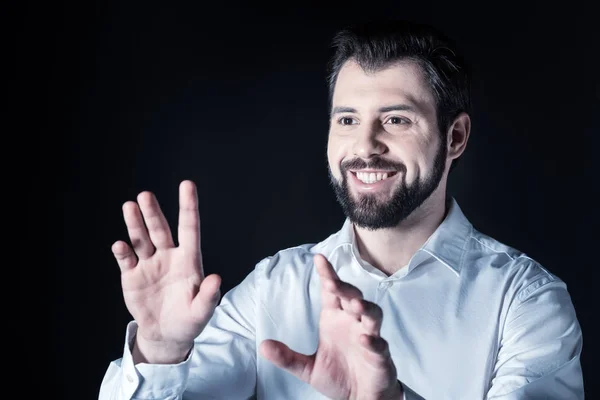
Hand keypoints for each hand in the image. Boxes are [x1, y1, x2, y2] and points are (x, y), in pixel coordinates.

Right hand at [111, 180, 220, 363]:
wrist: (166, 335)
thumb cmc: (189, 320)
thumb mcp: (202, 312)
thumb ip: (208, 296)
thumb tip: (216, 278)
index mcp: (189, 260)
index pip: (189, 228)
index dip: (188, 206)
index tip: (187, 185)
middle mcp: (168, 256)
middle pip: (160, 230)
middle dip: (153, 213)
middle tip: (145, 196)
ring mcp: (149, 264)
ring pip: (141, 239)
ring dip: (135, 223)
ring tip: (129, 206)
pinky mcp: (132, 276)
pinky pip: (127, 260)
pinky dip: (123, 252)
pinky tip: (120, 245)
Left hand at [260, 254, 401, 399]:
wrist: (360, 399)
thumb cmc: (339, 376)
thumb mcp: (307, 368)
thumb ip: (287, 357)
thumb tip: (263, 346)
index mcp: (334, 318)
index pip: (331, 291)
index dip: (327, 274)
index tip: (319, 258)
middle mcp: (352, 323)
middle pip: (352, 297)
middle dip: (345, 288)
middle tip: (334, 283)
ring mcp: (369, 337)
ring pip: (372, 315)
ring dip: (366, 308)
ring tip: (356, 304)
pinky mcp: (380, 356)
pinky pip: (379, 345)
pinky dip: (373, 341)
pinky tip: (364, 338)